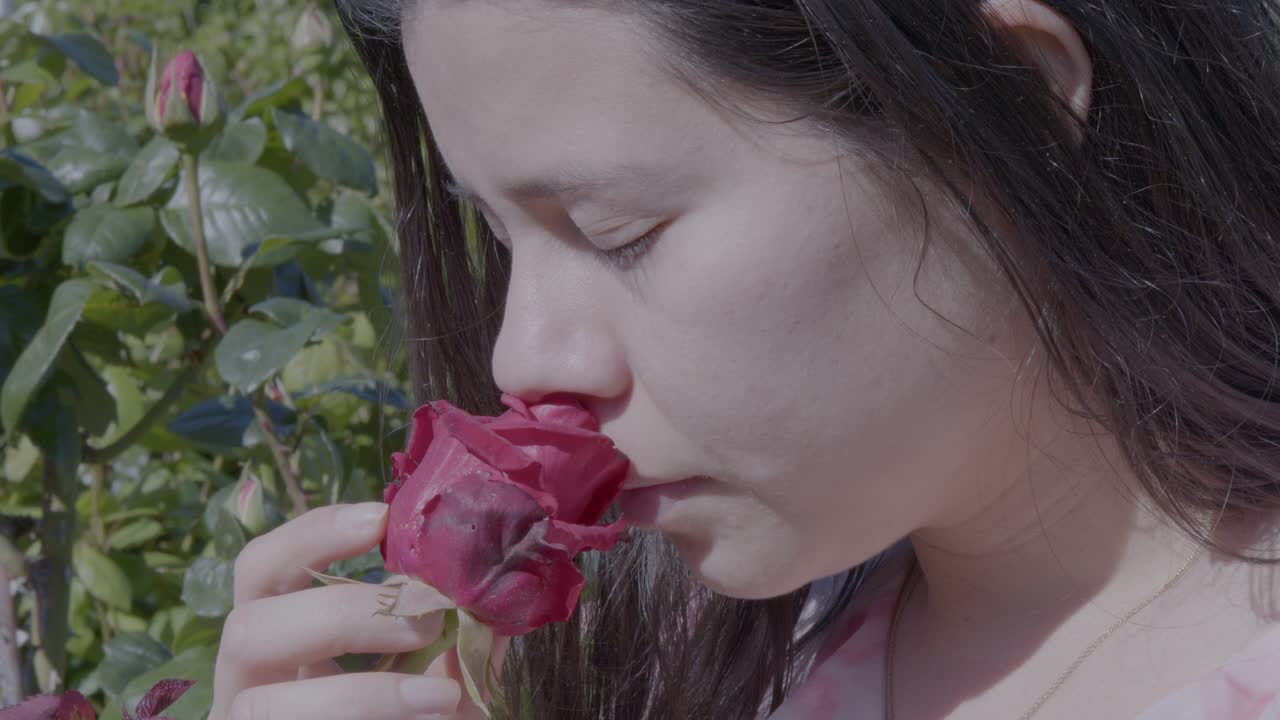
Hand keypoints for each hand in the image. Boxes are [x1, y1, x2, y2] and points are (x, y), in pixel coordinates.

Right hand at [208, 502, 508, 719]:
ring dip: (360, 695)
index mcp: (278, 639)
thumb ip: (452, 643)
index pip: (260, 569)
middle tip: (424, 621)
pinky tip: (433, 717)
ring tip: (440, 695)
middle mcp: (247, 683)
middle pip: (246, 628)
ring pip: (262, 708)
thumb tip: (483, 606)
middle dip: (340, 616)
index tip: (379, 519)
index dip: (309, 535)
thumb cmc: (413, 713)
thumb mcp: (432, 676)